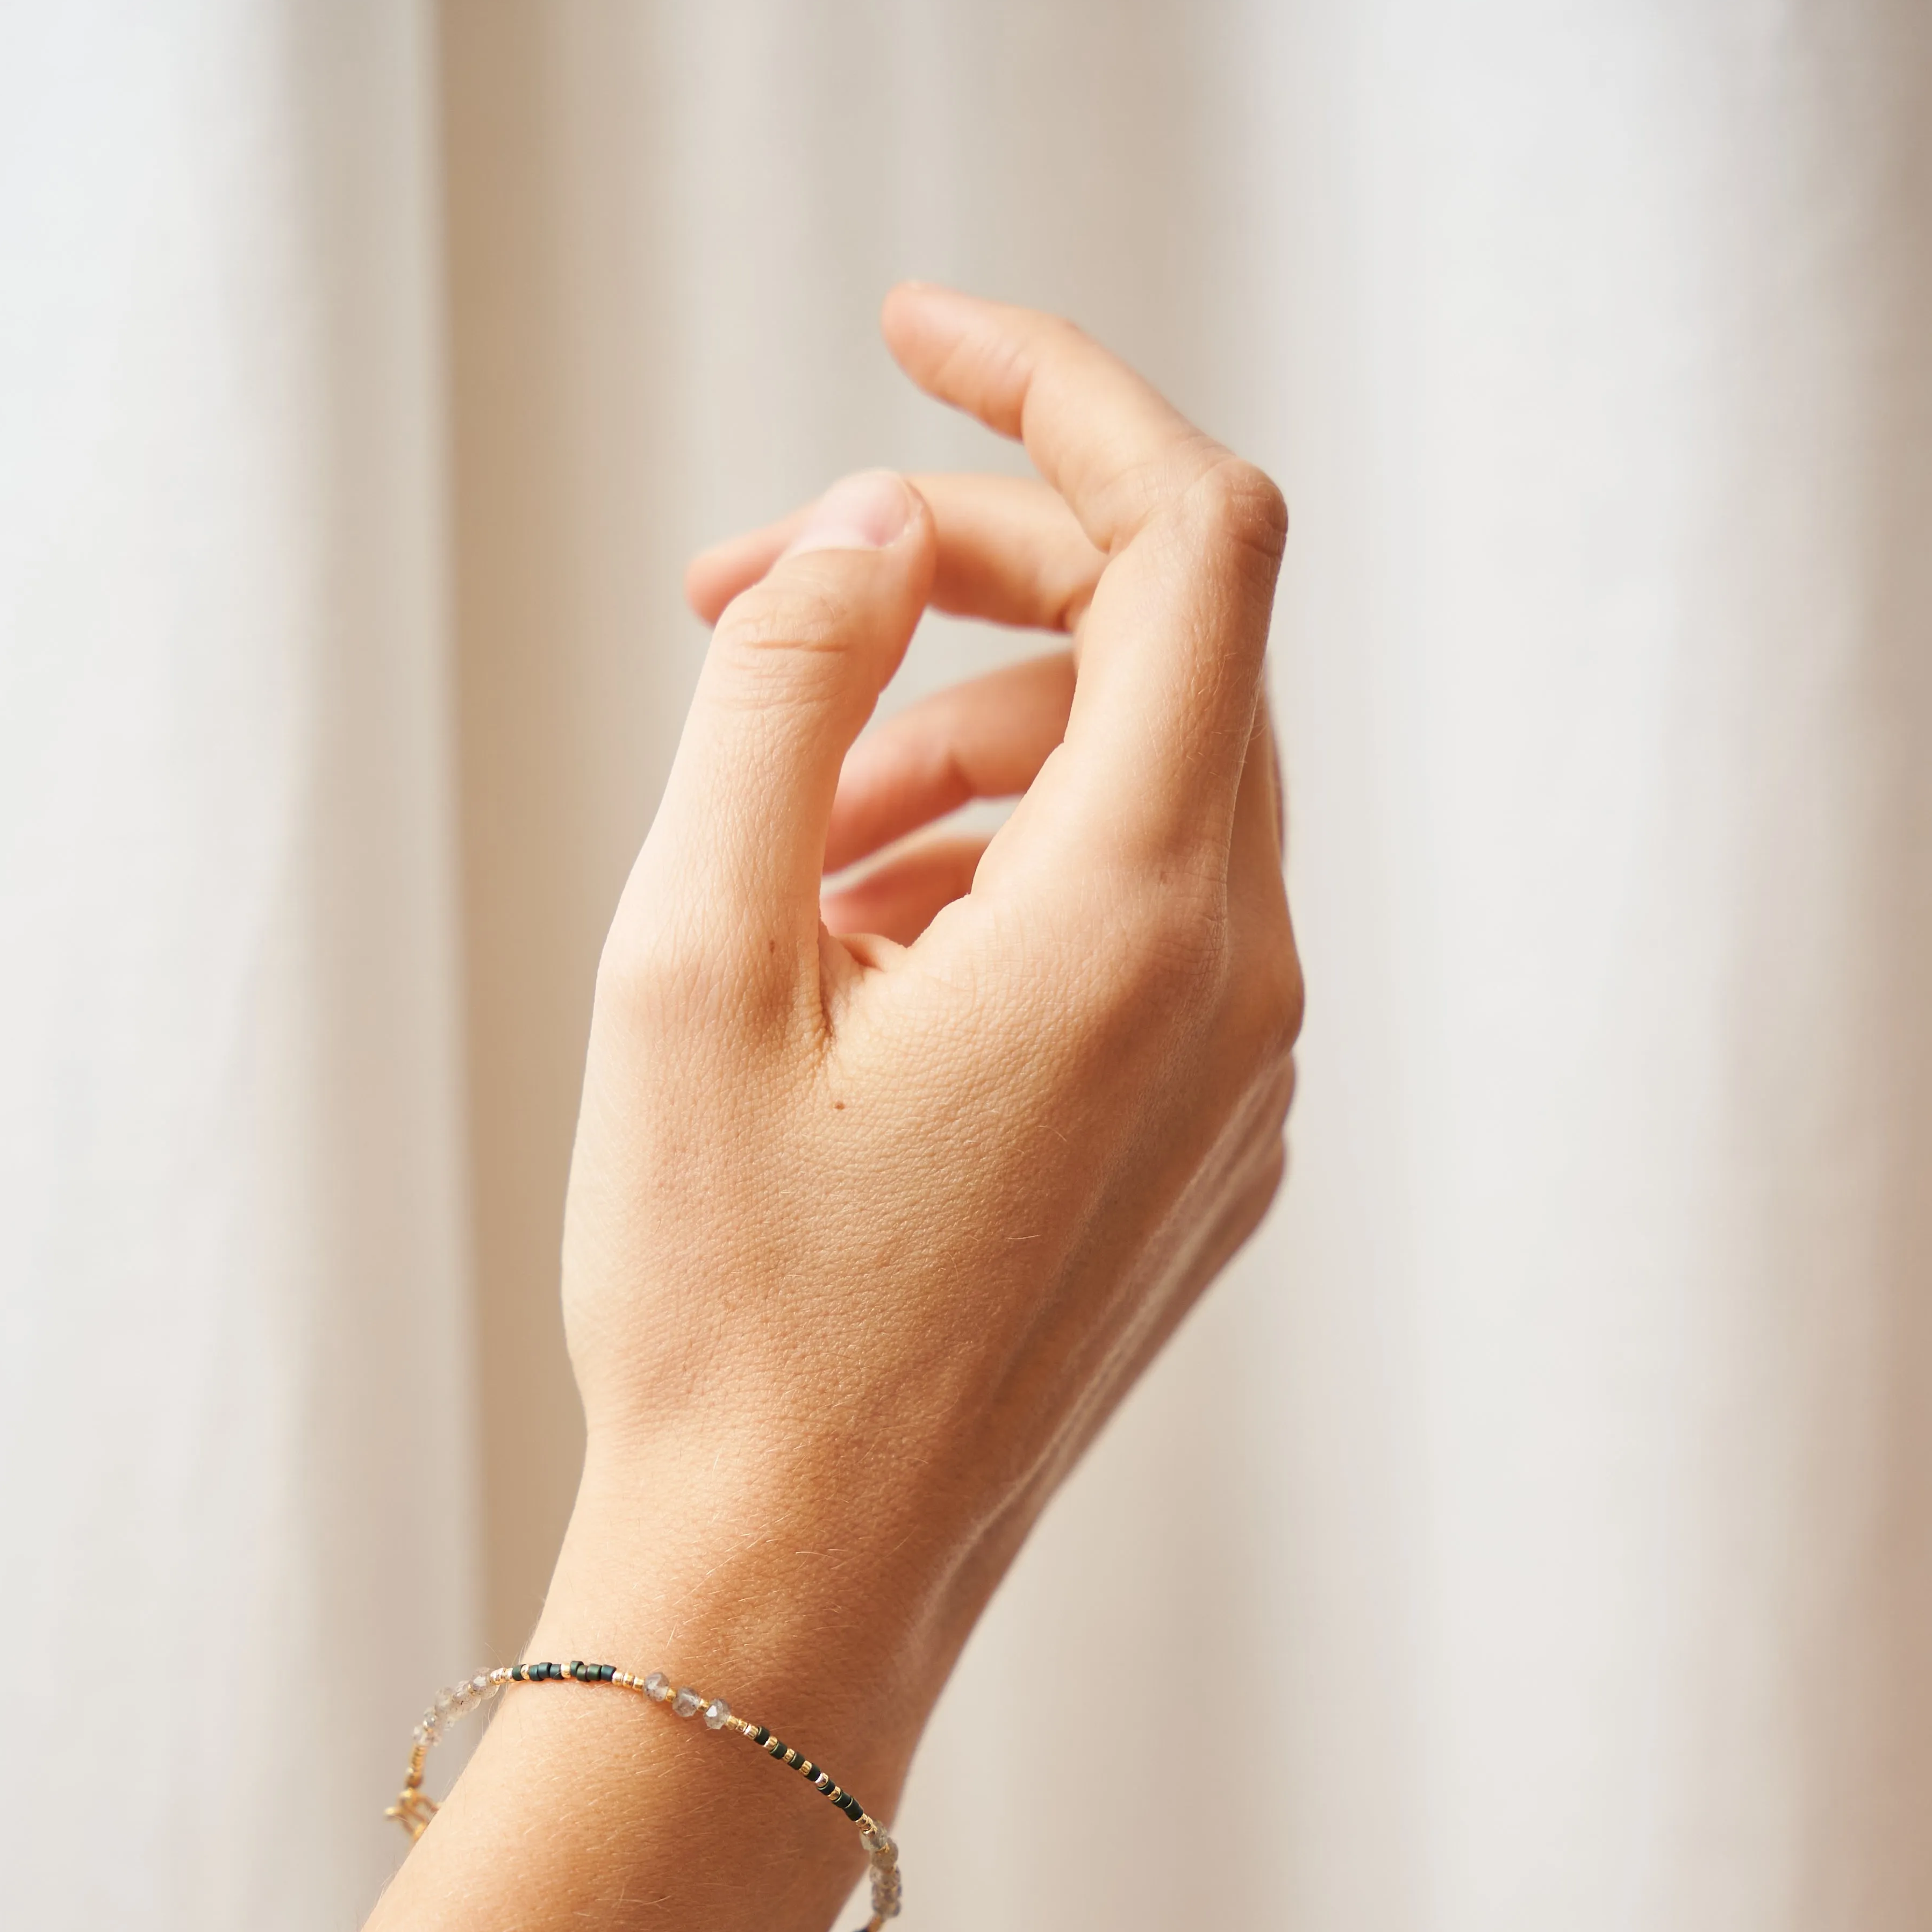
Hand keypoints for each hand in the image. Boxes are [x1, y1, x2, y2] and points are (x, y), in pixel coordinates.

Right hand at [549, 288, 1299, 1786]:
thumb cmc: (722, 1311)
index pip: (1191, 541)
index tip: (908, 334)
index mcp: (1137, 925)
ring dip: (960, 759)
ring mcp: (1240, 1091)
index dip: (1057, 396)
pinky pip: (1143, 938)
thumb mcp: (691, 963)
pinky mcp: (1205, 1161)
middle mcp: (1238, 994)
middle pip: (1164, 661)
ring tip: (777, 855)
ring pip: (1143, 803)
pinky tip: (854, 967)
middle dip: (957, 594)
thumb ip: (781, 698)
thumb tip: (862, 527)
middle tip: (746, 614)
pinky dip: (1008, 886)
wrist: (791, 1597)